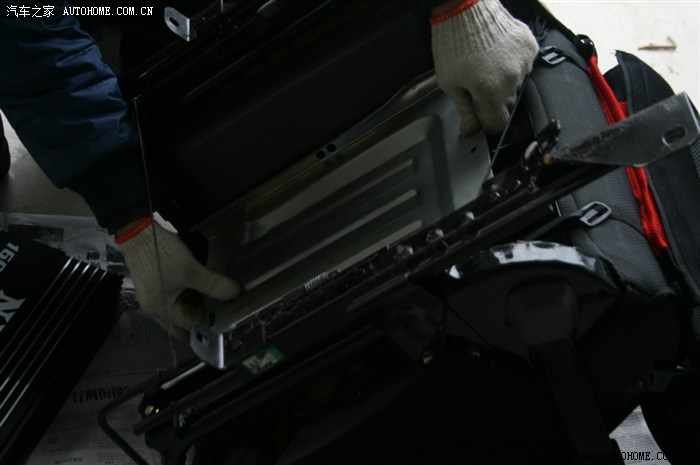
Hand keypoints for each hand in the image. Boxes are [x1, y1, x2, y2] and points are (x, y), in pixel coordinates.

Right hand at [116, 217, 239, 339]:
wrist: (137, 233)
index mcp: (163, 311)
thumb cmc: (161, 255)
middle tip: (223, 308)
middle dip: (202, 317)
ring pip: (180, 310)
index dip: (211, 323)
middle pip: (183, 323)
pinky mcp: (156, 286)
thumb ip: (214, 284)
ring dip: (196, 305)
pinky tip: (203, 286)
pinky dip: (189, 295)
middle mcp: (156, 309)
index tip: (229, 314)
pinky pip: (176, 298)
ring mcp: (154, 297)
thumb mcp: (191, 270)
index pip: (191, 327)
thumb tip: (236, 294)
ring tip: (218, 296)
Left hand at [431, 0, 538, 134]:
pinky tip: (496, 54)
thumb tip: (470, 131)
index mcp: (490, 92)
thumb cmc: (453, 44)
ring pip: (515, 86)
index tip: (478, 117)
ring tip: (485, 64)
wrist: (465, 8)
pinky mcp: (530, 48)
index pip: (497, 124)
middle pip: (506, 105)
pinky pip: (523, 66)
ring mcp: (524, 63)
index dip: (485, 122)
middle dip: (491, 101)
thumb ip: (465, 110)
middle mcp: (512, 80)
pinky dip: (511, 64)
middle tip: (475, 84)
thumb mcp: (450, 83)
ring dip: (502, 82)